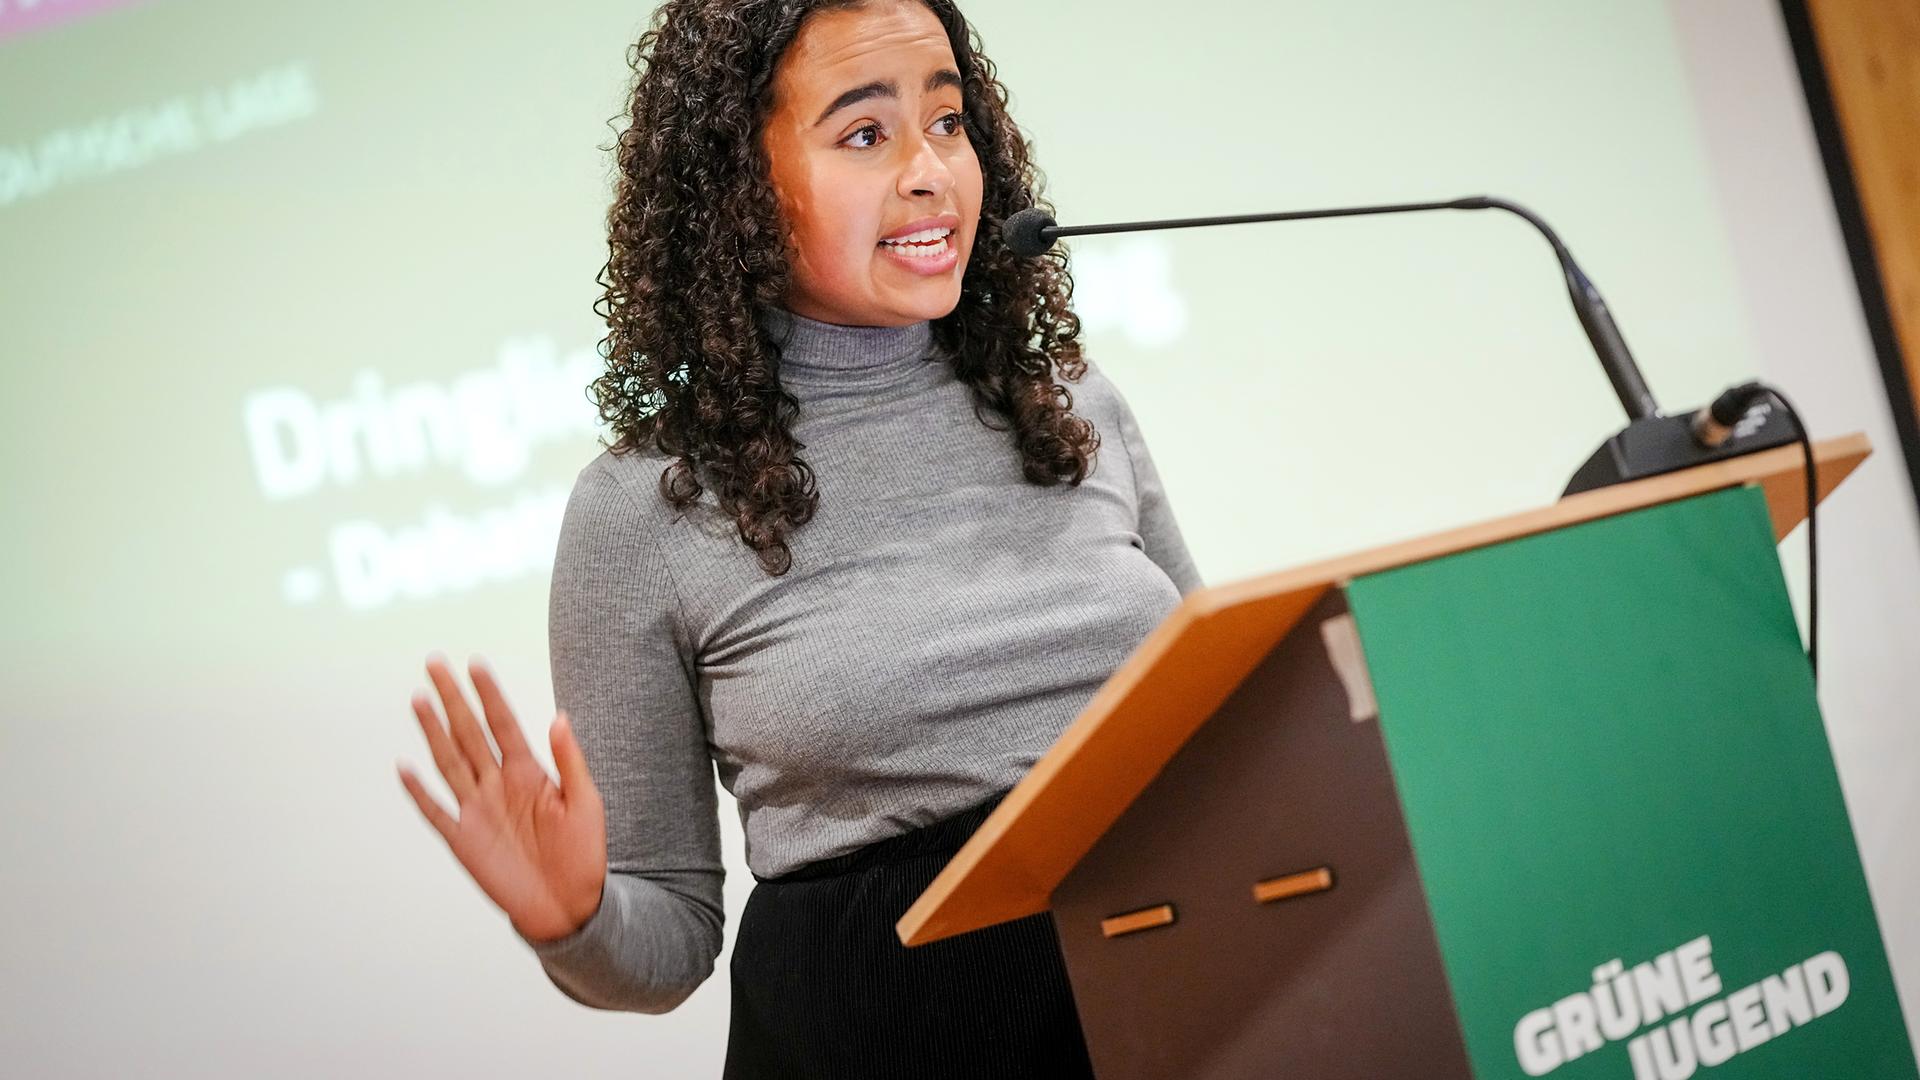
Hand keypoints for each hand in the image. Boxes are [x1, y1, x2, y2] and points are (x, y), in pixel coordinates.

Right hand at [398, 655, 607, 942]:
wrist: (569, 905)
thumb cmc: (583, 853)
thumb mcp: (586, 803)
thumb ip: (570, 761)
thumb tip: (559, 716)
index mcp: (529, 772)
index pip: (503, 724)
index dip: (489, 694)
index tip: (475, 663)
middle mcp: (498, 784)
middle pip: (469, 733)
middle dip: (453, 699)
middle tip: (435, 664)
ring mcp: (478, 810)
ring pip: (449, 762)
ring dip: (433, 731)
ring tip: (419, 699)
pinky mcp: (464, 840)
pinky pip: (435, 812)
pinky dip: (419, 792)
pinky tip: (404, 767)